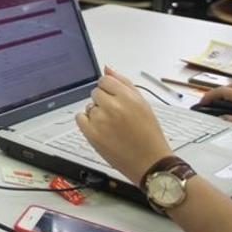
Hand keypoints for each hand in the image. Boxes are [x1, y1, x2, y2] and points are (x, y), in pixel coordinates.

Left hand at [76, 67, 173, 184]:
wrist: (150, 163)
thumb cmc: (149, 134)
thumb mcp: (143, 104)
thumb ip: (124, 83)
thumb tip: (107, 68)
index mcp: (128, 97)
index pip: (104, 80)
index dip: (109, 90)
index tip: (116, 100)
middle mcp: (114, 106)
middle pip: (95, 92)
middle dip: (104, 101)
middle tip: (117, 116)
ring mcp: (101, 120)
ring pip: (89, 106)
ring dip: (97, 113)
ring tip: (113, 126)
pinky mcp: (92, 134)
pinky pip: (80, 118)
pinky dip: (87, 122)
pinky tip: (101, 130)